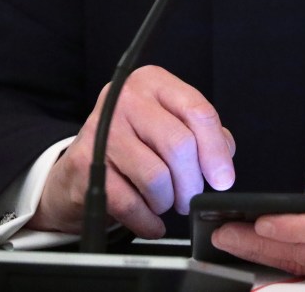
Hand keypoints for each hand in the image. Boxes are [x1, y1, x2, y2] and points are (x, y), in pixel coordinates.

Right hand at [27, 65, 235, 237]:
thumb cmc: (137, 142)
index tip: (223, 179)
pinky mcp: (85, 165)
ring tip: (165, 201)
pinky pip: (130, 203)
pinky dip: (148, 221)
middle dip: (192, 181)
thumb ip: (203, 135)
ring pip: (156, 177)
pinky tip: (152, 222)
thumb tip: (221, 162)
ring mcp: (102, 130)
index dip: (215, 150)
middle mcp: (126, 99)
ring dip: (168, 201)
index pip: (198, 111)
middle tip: (191, 197)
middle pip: (179, 145)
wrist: (81, 166)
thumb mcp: (171, 123)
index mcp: (154, 82)